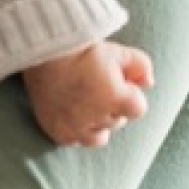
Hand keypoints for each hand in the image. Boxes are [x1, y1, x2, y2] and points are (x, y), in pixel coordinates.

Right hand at [23, 39, 153, 149]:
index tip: (116, 80)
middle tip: (96, 85)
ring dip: (97, 122)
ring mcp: (75, 127)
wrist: (40, 48)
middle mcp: (96, 117)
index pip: (138, 108)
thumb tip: (148, 83)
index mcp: (115, 98)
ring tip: (86, 100)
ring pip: (98, 137)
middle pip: (118, 121)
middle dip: (113, 106)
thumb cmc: (80, 47)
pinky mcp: (56, 130)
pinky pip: (74, 140)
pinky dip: (76, 130)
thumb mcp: (116, 50)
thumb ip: (140, 66)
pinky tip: (72, 111)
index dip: (129, 93)